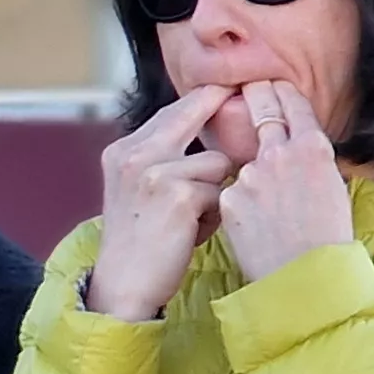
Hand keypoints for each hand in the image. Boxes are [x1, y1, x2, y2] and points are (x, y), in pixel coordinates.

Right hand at [84, 85, 236, 321]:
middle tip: (251, 93)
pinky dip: (214, 215)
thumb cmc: (139, 242)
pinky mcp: (178, 194)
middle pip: (193, 114)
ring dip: (216, 190)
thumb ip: (161, 158)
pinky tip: (193, 233)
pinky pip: (220, 193)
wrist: (122, 285)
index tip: (228, 88)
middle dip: (220, 107)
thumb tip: (202, 125)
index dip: (202, 101)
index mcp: (122, 150)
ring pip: (217, 162)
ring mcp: (154, 172)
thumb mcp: (137, 190)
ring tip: (194, 218)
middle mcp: (134, 154)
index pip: (171, 112)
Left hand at [216, 79, 355, 284]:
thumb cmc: (328, 237)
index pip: (294, 105)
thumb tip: (301, 150)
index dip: (282, 91)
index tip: (272, 82)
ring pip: (244, 162)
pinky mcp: (230, 198)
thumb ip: (311, 163)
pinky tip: (255, 227)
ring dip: (250, 174)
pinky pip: (231, 194)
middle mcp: (280, 152)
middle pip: (261, 111)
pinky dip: (238, 205)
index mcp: (314, 147)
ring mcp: (251, 174)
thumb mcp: (332, 188)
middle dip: (254, 95)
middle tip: (247, 86)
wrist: (306, 275)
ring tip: (267, 206)